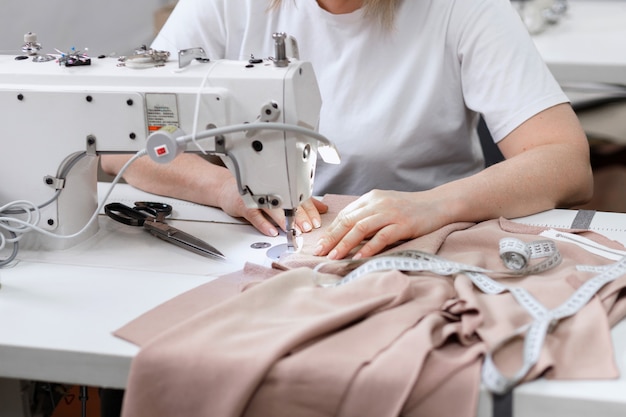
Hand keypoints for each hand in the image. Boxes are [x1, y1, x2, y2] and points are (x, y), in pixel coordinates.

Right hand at [217, 176, 327, 235]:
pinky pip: (255, 214)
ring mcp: (257, 197)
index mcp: (283, 188)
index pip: (299, 198)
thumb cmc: (256, 192)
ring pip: (273, 208)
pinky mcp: (244, 204)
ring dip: (284, 220)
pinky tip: (272, 231)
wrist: (227, 188)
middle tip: (307, 227)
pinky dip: (264, 224)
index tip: (316, 222)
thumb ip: (303, 201)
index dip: (310, 210)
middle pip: (288, 203)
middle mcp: (271, 191)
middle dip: (300, 216)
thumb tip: (322, 208)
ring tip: (292, 229)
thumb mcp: (282, 195)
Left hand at [313, 189, 444, 259]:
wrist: (438, 204)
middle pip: (348, 221)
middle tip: (320, 252)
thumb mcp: (385, 207)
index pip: (345, 215)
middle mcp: (378, 203)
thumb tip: (345, 234)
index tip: (320, 245)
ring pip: (361, 228)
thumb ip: (367, 216)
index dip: (330, 230)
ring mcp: (391, 213)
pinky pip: (382, 237)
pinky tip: (359, 258)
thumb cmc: (409, 209)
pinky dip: (369, 248)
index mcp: (370, 198)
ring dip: (345, 244)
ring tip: (335, 257)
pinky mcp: (403, 224)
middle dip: (332, 238)